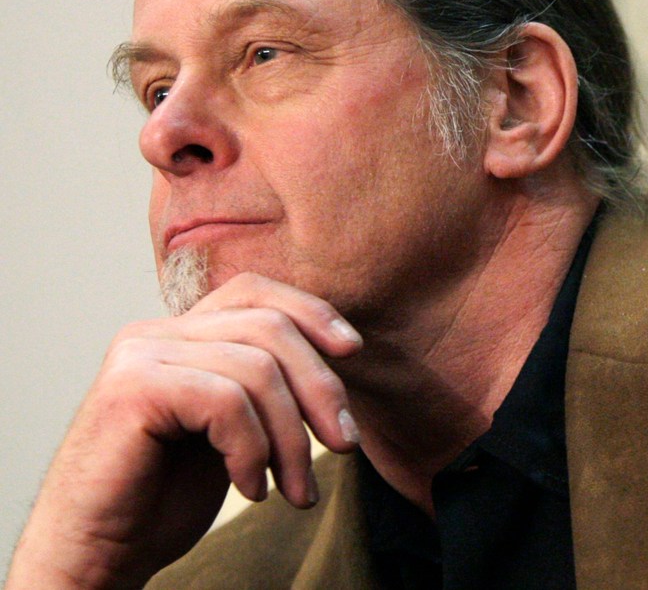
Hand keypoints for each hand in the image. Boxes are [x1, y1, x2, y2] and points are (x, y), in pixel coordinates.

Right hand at [5, 274, 361, 588]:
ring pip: (257, 369)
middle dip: (321, 387)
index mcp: (180, 334)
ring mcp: (141, 354)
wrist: (96, 552)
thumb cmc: (163, 496)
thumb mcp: (232, 430)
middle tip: (346, 445)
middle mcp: (156, 332)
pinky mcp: (132, 388)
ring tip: (296, 490)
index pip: (255, 291)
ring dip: (292, 439)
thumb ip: (265, 387)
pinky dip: (253, 451)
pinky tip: (251, 489)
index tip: (353, 350)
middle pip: (270, 327)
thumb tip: (342, 356)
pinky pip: (227, 402)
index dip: (312, 311)